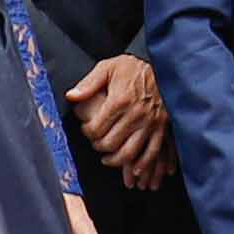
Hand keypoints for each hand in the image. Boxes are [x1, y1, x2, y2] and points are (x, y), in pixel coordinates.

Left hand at [68, 53, 167, 176]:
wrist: (163, 65)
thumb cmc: (133, 67)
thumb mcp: (108, 67)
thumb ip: (88, 83)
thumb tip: (71, 96)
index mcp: (120, 100)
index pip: (96, 129)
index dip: (87, 132)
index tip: (86, 129)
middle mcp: (135, 114)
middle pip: (110, 143)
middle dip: (98, 146)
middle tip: (95, 142)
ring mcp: (150, 123)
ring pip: (129, 152)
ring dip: (115, 160)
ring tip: (107, 158)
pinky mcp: (162, 128)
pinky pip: (152, 152)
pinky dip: (142, 164)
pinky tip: (134, 168)